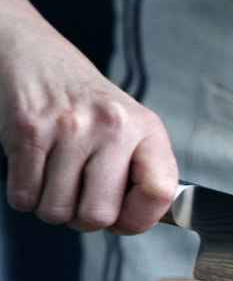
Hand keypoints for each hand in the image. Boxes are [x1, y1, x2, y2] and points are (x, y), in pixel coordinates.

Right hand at [0, 19, 177, 233]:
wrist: (38, 58)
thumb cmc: (88, 103)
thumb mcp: (132, 127)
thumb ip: (142, 172)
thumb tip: (135, 222)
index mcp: (146, 129)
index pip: (160, 192)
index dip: (140, 218)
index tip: (125, 218)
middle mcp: (112, 127)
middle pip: (99, 215)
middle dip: (84, 220)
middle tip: (80, 199)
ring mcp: (69, 129)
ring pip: (57, 211)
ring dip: (52, 207)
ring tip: (57, 180)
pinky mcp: (28, 131)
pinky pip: (23, 196)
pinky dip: (25, 195)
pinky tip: (36, 172)